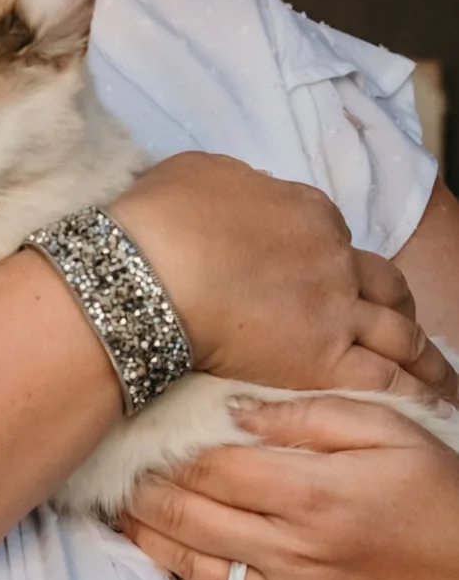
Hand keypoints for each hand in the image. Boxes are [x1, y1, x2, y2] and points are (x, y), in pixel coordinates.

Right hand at [109, 153, 456, 401]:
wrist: (149, 269)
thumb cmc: (162, 218)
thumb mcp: (200, 172)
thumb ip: (237, 184)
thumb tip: (241, 196)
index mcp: (307, 210)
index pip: (334, 234)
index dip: (332, 255)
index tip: (324, 274)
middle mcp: (333, 258)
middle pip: (382, 282)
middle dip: (399, 302)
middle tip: (402, 320)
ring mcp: (336, 310)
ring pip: (400, 333)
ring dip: (424, 355)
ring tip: (440, 377)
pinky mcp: (325, 361)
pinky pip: (386, 382)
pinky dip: (414, 394)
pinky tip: (429, 407)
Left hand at [119, 395, 458, 579]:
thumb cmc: (434, 490)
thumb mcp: (384, 428)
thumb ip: (307, 414)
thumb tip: (236, 407)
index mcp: (310, 492)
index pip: (211, 466)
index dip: (167, 450)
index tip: (135, 430)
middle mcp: (293, 550)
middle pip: (191, 515)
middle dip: (145, 492)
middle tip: (113, 470)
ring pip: (196, 567)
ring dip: (151, 539)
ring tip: (120, 512)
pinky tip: (165, 562)